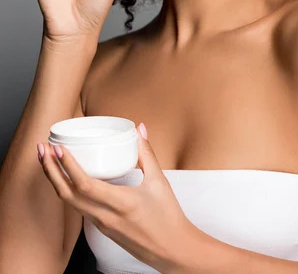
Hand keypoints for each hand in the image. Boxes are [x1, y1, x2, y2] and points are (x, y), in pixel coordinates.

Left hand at [37, 125, 194, 270]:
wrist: (172, 250)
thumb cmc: (168, 218)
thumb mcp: (159, 182)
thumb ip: (147, 154)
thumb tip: (140, 129)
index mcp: (120, 204)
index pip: (85, 185)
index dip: (67, 166)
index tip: (58, 148)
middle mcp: (105, 217)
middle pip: (67, 194)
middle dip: (50, 170)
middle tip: (42, 149)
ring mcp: (101, 225)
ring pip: (69, 203)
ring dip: (55, 180)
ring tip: (48, 160)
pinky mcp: (102, 229)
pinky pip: (78, 208)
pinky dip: (67, 191)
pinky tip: (67, 179)